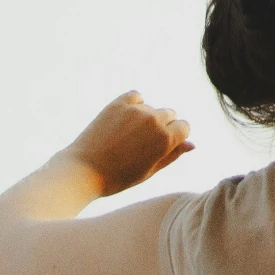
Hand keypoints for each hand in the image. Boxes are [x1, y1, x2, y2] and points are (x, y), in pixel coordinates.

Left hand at [61, 91, 194, 196]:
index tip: (162, 146)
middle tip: (143, 144)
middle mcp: (154, 120)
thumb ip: (173, 155)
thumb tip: (192, 144)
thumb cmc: (117, 178)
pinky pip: (136, 96)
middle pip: (170, 114)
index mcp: (165, 139)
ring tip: (128, 136)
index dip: (176, 137)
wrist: (83, 171)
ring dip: (147, 117)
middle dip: (163, 126)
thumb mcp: (149, 171)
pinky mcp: (118, 103)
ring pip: (152, 107)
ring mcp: (136, 110)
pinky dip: (135, 104)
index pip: (184, 127)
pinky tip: (125, 119)